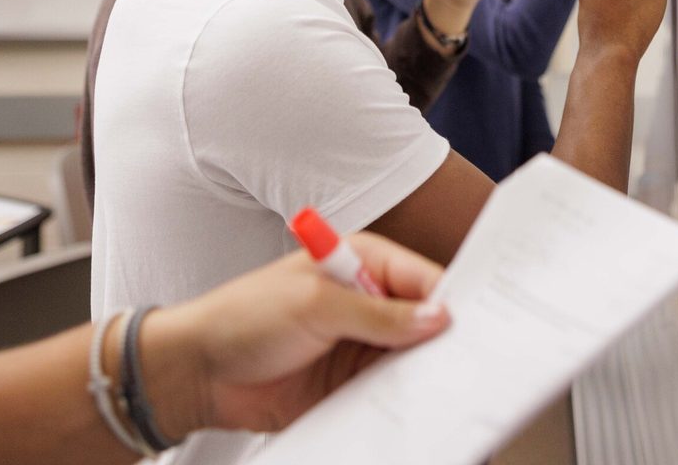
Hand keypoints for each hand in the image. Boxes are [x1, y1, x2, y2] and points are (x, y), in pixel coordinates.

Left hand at [144, 232, 449, 437]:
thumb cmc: (245, 317)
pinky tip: (419, 414)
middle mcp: (368, 303)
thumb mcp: (315, 305)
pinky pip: (388, 393)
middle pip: (424, 323)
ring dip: (426, 376)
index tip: (479, 326)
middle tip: (472, 365)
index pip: (423, 279)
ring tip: (453, 395)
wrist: (198, 373)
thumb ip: (378, 314)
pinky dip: (403, 403)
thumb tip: (437, 317)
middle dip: (445, 343)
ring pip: (411, 362)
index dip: (452, 301)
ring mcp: (360, 346)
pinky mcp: (350, 386)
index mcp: (364, 264)